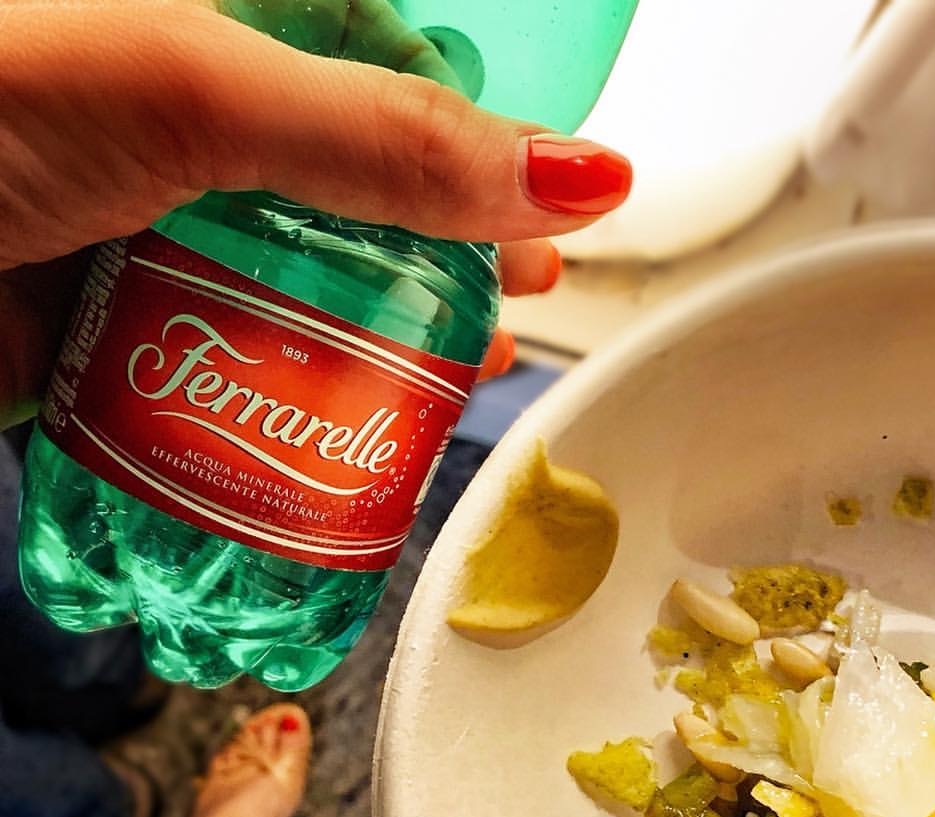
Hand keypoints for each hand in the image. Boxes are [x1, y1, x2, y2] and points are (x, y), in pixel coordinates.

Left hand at [0, 0, 631, 427]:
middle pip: (358, 188)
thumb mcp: (199, 90)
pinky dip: (295, 393)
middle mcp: (192, 121)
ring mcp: (157, 225)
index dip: (473, 134)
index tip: (543, 197)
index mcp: (220, 26)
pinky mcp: (124, 322)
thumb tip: (575, 173)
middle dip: (445, 250)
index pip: (384, 67)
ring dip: (384, 334)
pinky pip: (236, 357)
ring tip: (456, 372)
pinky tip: (347, 424)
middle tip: (518, 298)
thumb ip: (388, 139)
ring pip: (305, 279)